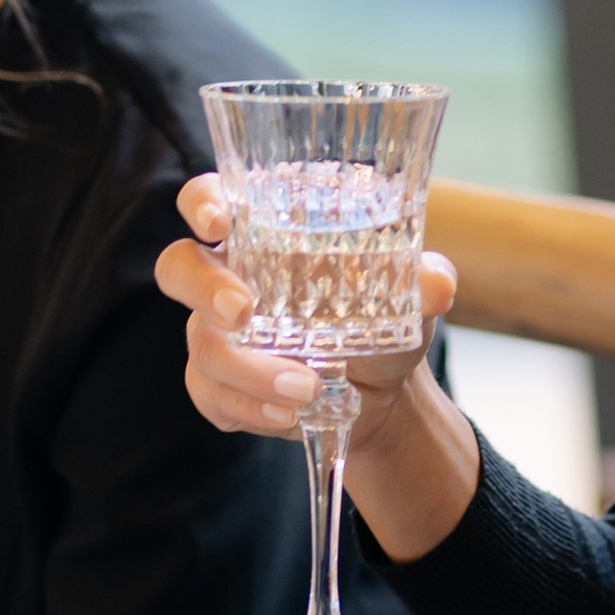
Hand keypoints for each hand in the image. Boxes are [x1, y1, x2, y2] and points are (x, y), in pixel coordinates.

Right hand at [155, 176, 481, 562]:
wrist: (382, 393)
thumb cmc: (383, 320)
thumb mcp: (409, 298)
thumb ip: (421, 282)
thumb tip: (436, 284)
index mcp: (264, 235)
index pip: (210, 198)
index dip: (202, 202)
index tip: (219, 220)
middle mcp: (229, 278)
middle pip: (178, 267)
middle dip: (205, 289)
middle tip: (245, 313)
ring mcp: (215, 334)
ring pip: (202, 346)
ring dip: (252, 372)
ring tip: (309, 390)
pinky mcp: (218, 385)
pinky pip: (211, 396)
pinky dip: (251, 409)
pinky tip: (289, 417)